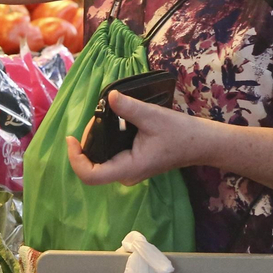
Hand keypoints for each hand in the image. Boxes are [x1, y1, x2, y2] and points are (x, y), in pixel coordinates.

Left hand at [66, 91, 208, 186]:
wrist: (201, 143)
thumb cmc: (180, 133)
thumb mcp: (153, 117)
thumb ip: (129, 108)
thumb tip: (110, 96)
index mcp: (129, 168)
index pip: (91, 175)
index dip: (75, 159)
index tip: (71, 138)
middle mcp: (126, 174)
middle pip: (93, 166)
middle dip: (87, 142)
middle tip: (96, 116)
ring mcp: (130, 170)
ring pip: (101, 161)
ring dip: (96, 140)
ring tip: (103, 117)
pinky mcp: (134, 163)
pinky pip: (111, 156)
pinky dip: (106, 140)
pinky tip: (112, 122)